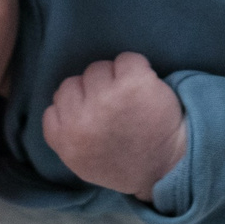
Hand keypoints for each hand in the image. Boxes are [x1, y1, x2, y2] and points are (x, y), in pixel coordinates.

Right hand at [40, 52, 186, 199]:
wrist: (170, 164)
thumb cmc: (126, 163)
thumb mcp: (82, 162)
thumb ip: (66, 135)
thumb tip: (59, 104)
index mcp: (66, 140)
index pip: (54, 107)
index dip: (76, 107)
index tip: (94, 116)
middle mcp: (82, 119)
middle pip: (74, 83)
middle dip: (92, 92)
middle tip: (114, 108)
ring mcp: (107, 99)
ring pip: (98, 68)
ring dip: (114, 78)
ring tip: (130, 98)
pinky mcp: (133, 83)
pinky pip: (127, 59)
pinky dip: (137, 68)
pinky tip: (145, 87)